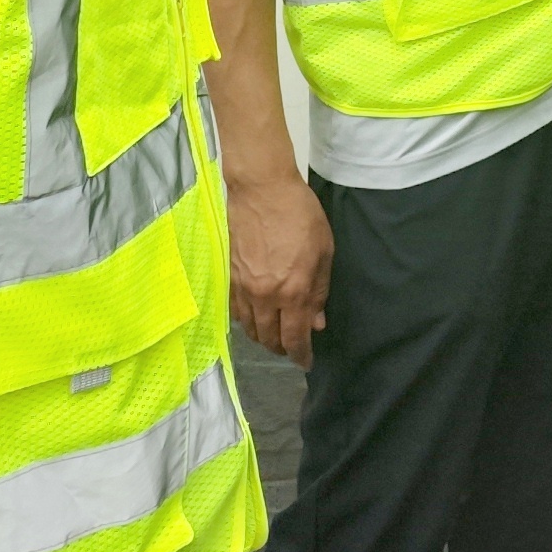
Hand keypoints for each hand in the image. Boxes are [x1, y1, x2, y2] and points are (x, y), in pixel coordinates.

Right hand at [230, 170, 333, 367]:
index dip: (301, 355)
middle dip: (282, 348)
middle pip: (269, 338)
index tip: (306, 362)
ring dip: (263, 337)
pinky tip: (256, 316)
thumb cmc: (300, 215)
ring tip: (274, 335)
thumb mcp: (323, 252)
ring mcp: (243, 287)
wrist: (261, 189)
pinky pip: (236, 311)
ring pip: (250, 327)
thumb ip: (319, 291)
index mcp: (292, 292)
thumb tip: (316, 322)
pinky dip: (247, 321)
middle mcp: (265, 296)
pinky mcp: (228, 276)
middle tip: (292, 347)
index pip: (295, 338)